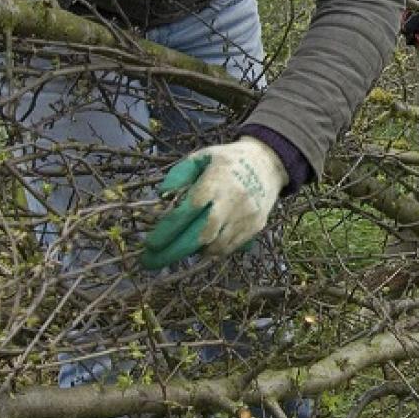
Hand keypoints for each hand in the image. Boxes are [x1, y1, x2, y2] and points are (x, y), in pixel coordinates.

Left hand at [141, 137, 288, 269]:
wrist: (268, 162)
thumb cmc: (228, 160)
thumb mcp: (202, 156)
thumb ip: (180, 173)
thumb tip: (161, 195)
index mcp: (216, 181)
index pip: (188, 210)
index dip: (168, 229)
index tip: (150, 243)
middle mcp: (232, 201)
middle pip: (200, 235)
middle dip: (173, 251)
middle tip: (150, 261)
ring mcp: (246, 216)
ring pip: (216, 246)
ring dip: (193, 252)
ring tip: (176, 250)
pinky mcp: (255, 227)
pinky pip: (230, 248)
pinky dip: (212, 250)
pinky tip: (200, 247)